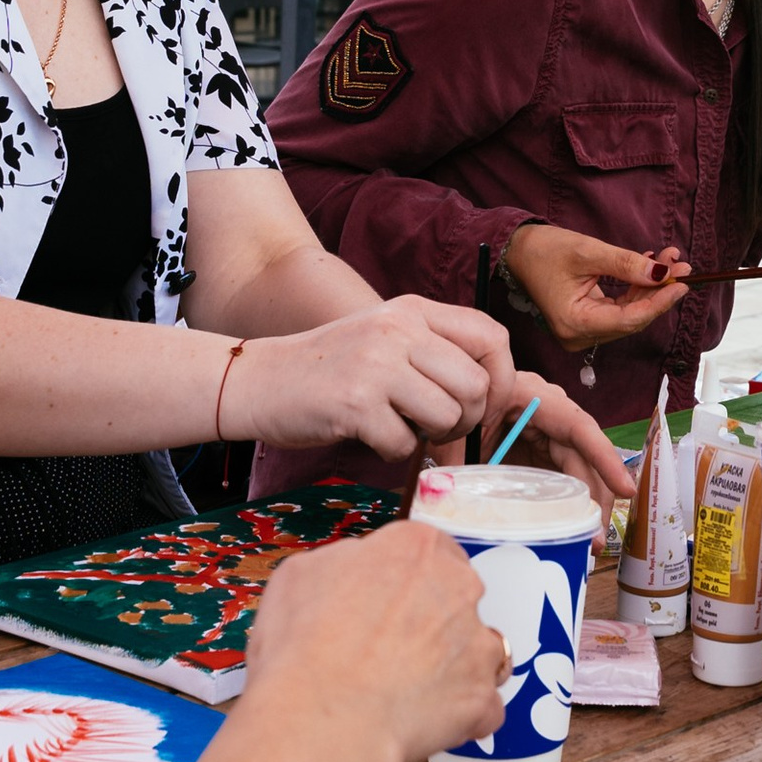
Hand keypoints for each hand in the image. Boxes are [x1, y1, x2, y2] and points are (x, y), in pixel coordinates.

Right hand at [231, 296, 630, 497]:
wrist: (258, 379)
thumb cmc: (329, 368)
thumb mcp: (385, 339)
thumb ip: (434, 353)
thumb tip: (495, 396)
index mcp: (412, 311)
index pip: (491, 337)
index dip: (503, 380)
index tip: (487, 408)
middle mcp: (399, 330)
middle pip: (477, 386)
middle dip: (466, 420)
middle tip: (436, 428)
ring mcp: (376, 364)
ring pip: (448, 416)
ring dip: (430, 437)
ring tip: (401, 427)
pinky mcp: (355, 402)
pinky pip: (405, 443)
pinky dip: (393, 451)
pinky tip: (369, 434)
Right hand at [242, 515, 509, 761]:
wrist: (322, 716)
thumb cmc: (305, 647)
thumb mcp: (300, 575)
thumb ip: (343, 564)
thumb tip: (351, 573)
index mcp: (417, 548)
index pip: (427, 551)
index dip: (405, 580)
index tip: (388, 600)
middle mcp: (459, 588)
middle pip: (458, 597)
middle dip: (433, 619)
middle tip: (392, 648)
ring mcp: (477, 645)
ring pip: (478, 650)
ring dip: (453, 666)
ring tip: (410, 690)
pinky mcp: (481, 698)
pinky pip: (482, 706)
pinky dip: (460, 716)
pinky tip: (426, 723)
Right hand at [501, 221, 690, 349]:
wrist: (517, 251)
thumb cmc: (544, 251)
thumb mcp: (587, 252)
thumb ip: (626, 265)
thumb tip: (662, 273)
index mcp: (575, 324)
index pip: (628, 319)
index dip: (659, 302)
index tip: (682, 283)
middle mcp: (579, 335)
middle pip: (632, 319)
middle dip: (658, 291)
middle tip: (681, 266)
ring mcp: (583, 330)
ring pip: (628, 314)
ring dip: (650, 288)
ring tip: (669, 260)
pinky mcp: (586, 320)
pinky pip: (619, 309)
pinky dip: (636, 289)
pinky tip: (650, 267)